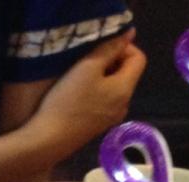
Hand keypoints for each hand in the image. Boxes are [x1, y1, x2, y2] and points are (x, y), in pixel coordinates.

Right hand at [30, 31, 146, 155]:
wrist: (49, 140)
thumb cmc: (68, 100)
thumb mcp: (88, 66)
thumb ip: (110, 48)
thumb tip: (129, 35)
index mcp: (125, 89)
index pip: (139, 58)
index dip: (124, 47)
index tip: (101, 48)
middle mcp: (124, 105)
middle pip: (128, 74)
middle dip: (112, 62)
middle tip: (88, 62)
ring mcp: (112, 119)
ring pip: (115, 88)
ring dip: (103, 77)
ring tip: (82, 78)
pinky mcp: (98, 127)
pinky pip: (106, 102)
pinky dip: (98, 92)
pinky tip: (79, 96)